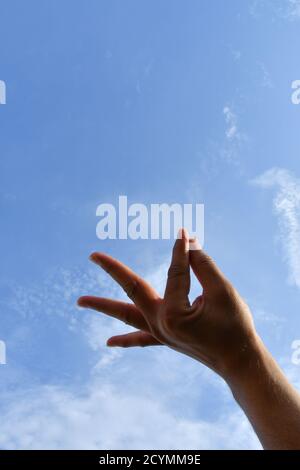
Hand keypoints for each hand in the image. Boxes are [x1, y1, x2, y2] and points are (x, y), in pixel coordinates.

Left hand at [77, 228, 257, 379]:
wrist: (241, 362)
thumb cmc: (236, 327)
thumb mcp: (222, 291)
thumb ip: (202, 265)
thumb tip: (187, 242)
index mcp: (173, 314)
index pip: (175, 272)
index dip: (183, 251)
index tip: (184, 233)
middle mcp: (159, 324)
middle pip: (131, 292)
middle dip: (112, 271)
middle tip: (92, 255)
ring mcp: (160, 334)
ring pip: (127, 316)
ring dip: (104, 306)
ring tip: (79, 301)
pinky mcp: (165, 339)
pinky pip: (140, 338)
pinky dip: (125, 339)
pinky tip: (108, 342)